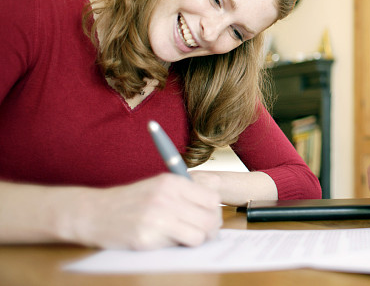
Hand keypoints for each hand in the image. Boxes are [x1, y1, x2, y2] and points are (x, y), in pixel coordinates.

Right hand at [69, 173, 221, 249]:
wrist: (93, 213)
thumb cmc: (129, 201)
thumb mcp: (158, 186)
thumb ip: (185, 192)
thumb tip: (216, 198)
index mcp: (172, 182)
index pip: (212, 198)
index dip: (214, 212)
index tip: (208, 218)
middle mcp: (167, 197)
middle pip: (210, 218)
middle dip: (210, 230)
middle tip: (202, 234)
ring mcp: (157, 218)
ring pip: (199, 235)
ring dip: (196, 240)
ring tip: (185, 238)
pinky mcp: (147, 238)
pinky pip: (179, 245)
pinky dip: (177, 246)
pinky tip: (166, 241)